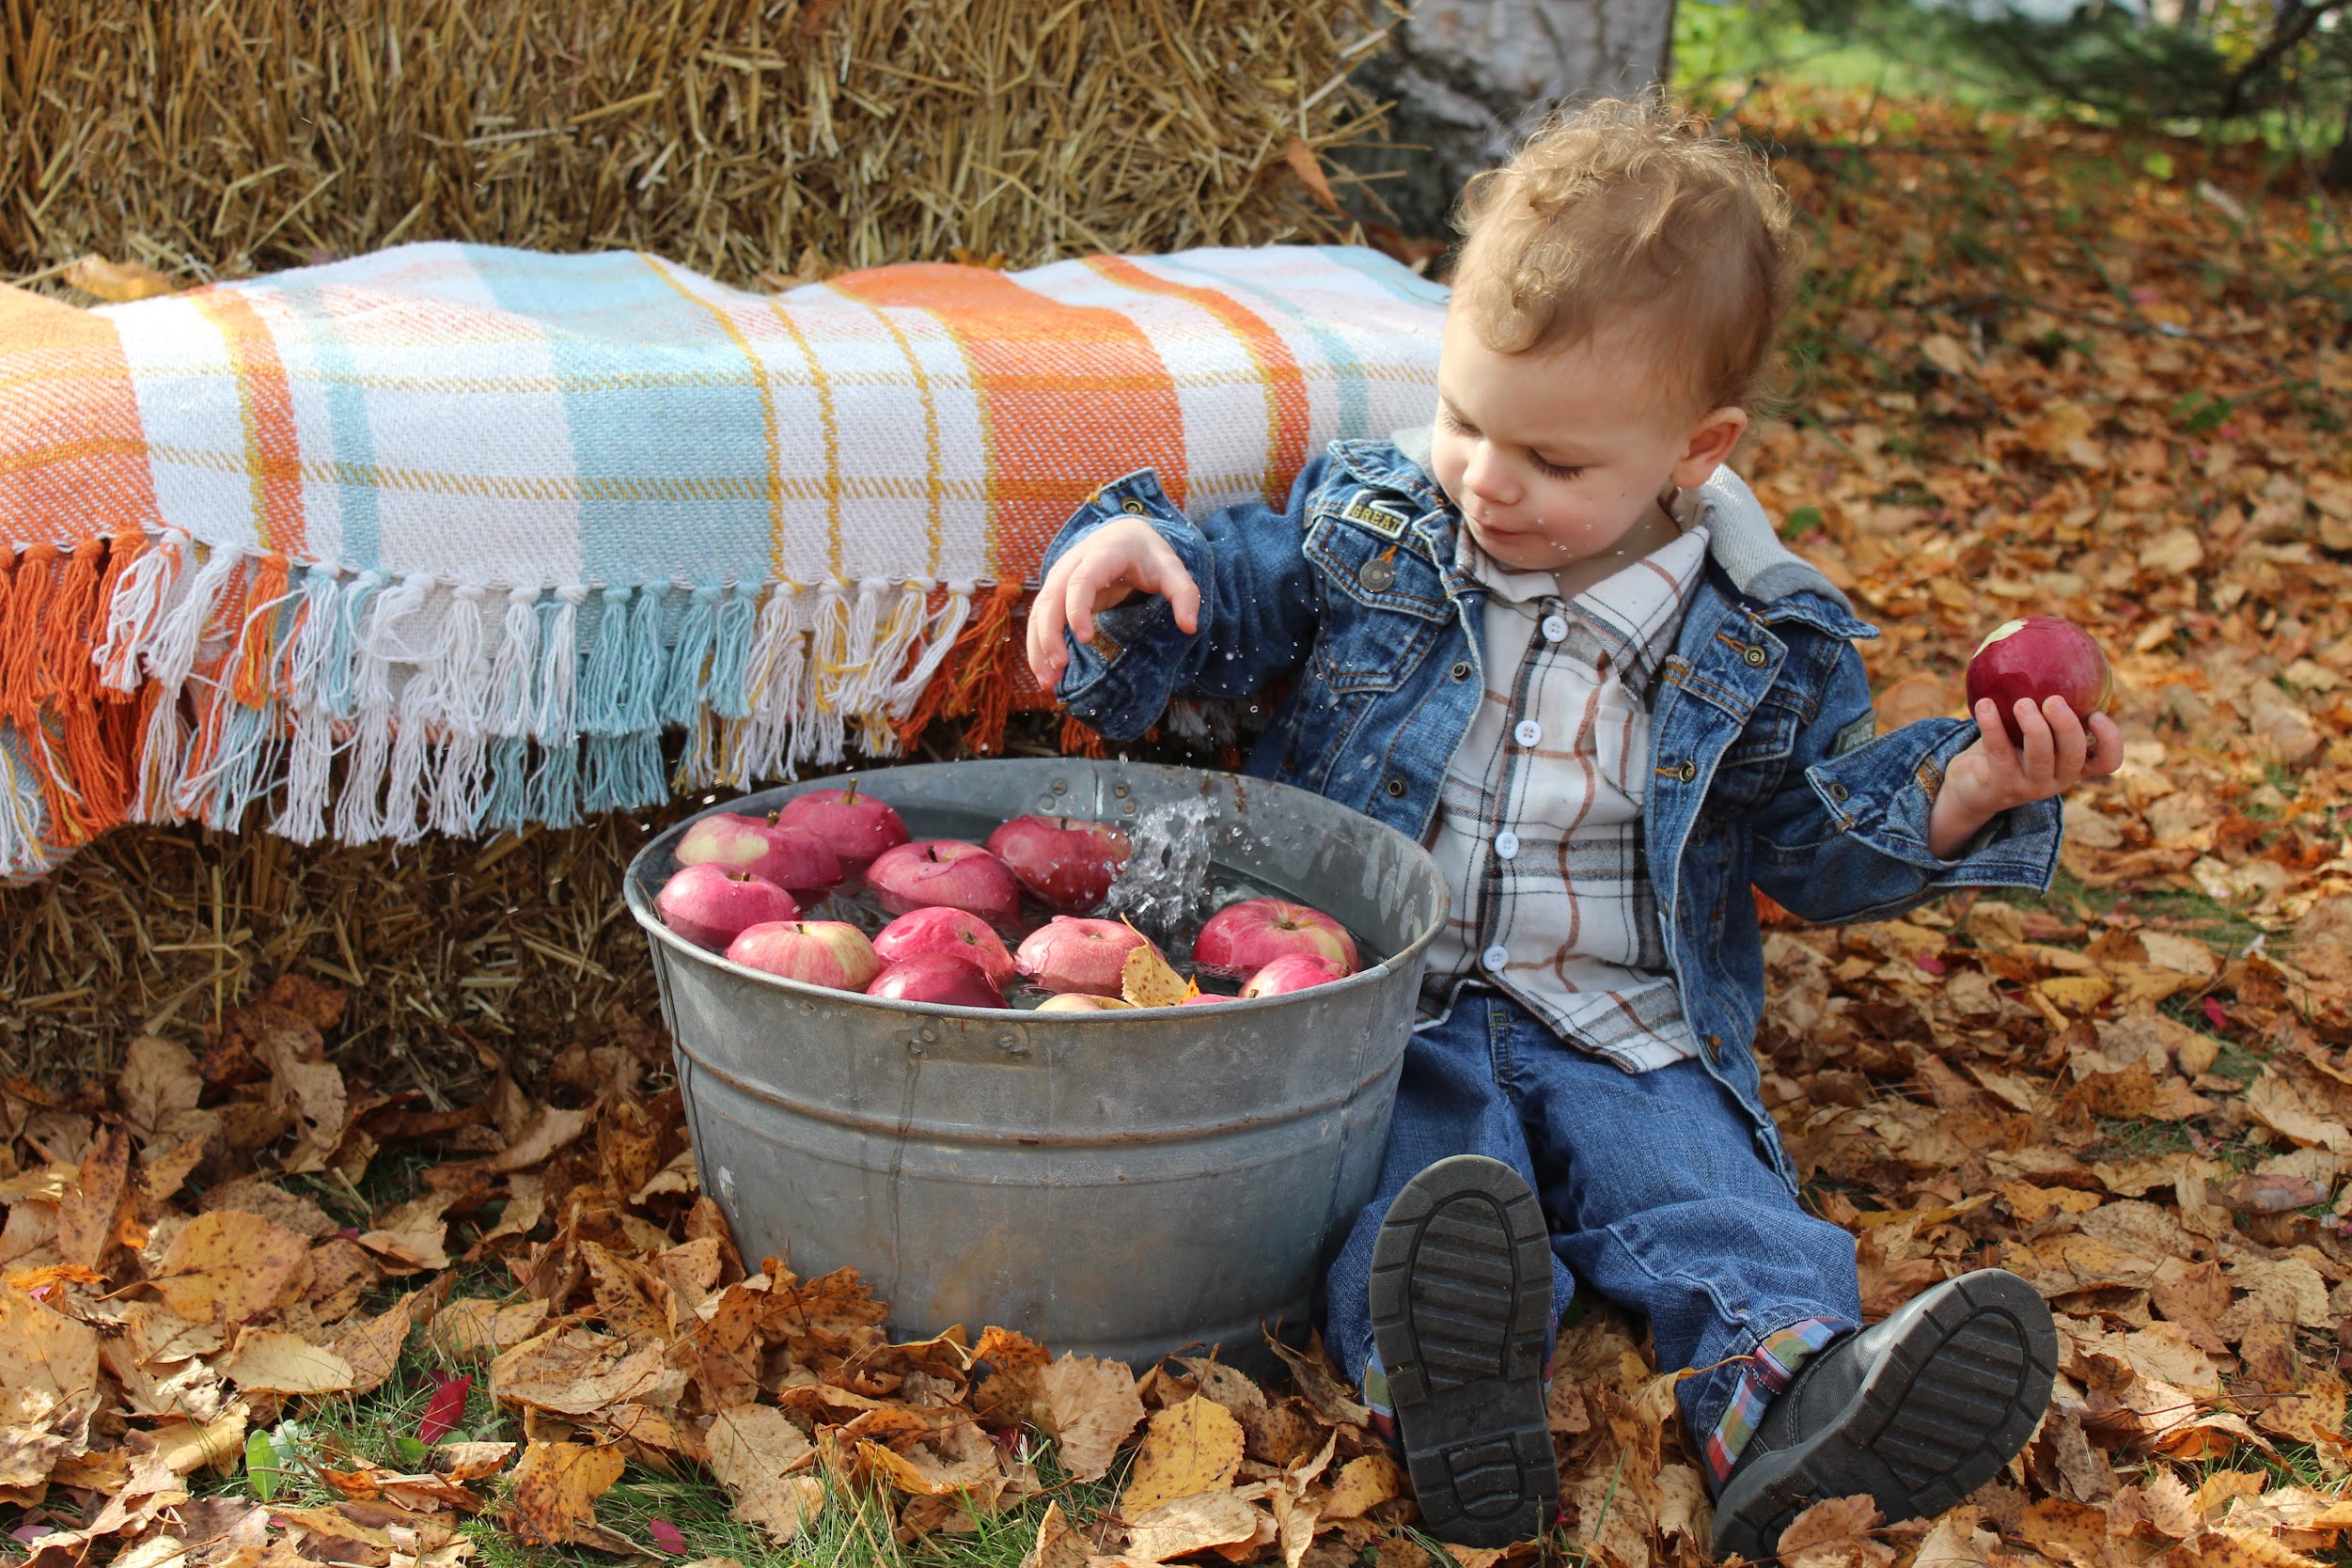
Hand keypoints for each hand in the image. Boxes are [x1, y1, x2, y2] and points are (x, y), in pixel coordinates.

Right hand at [1025, 518, 1201, 687]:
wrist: (1124, 535)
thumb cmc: (1148, 555)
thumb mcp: (1171, 569)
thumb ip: (1184, 593)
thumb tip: (1190, 626)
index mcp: (1101, 554)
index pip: (1081, 581)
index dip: (1077, 608)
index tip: (1084, 638)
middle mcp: (1073, 564)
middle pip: (1052, 598)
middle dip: (1049, 633)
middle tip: (1060, 667)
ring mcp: (1059, 578)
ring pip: (1040, 612)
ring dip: (1038, 647)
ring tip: (1048, 683)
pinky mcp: (1055, 594)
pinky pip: (1040, 620)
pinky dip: (1038, 647)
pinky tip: (1046, 675)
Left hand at [1927, 695, 2123, 858]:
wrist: (1973, 786)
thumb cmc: (2010, 748)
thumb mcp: (2032, 731)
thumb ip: (2048, 707)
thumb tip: (2051, 650)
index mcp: (2074, 764)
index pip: (2108, 761)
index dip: (2110, 740)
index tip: (2098, 714)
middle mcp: (2058, 779)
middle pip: (2074, 755)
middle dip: (2066, 725)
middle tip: (2053, 700)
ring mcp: (2031, 786)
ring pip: (2040, 756)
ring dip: (2033, 726)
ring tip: (2022, 703)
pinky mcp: (2002, 785)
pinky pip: (1999, 751)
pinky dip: (1992, 726)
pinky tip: (1984, 704)